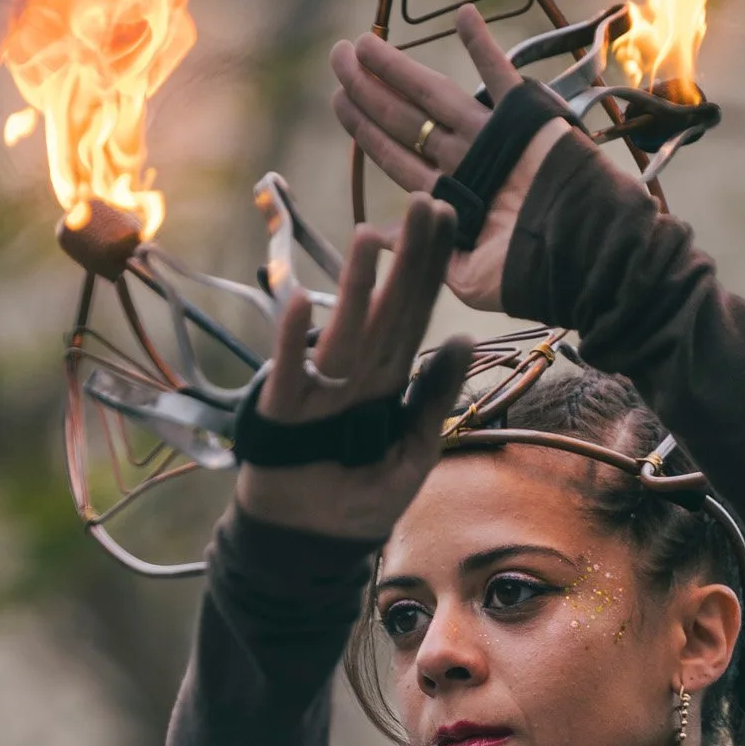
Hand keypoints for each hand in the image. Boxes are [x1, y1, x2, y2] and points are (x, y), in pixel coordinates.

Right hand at [237, 192, 472, 542]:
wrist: (311, 544)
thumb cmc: (360, 499)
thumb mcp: (412, 453)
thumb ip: (434, 400)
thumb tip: (462, 341)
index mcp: (387, 383)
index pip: (415, 317)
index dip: (432, 269)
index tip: (451, 216)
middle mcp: (353, 378)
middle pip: (386, 313)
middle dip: (406, 260)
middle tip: (427, 201)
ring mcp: (318, 394)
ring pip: (342, 335)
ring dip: (355, 288)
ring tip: (370, 238)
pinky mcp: (282, 418)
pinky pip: (288, 378)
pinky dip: (291, 344)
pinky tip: (300, 303)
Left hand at [330, 4, 571, 312]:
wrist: (585, 257)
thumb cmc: (528, 274)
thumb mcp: (463, 276)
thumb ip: (421, 249)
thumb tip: (372, 235)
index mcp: (451, 194)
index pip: (397, 154)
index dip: (366, 127)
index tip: (339, 99)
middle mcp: (466, 161)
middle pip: (406, 119)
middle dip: (368, 90)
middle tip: (336, 57)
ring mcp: (493, 138)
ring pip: (434, 97)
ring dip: (398, 69)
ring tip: (362, 43)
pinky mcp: (525, 120)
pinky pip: (501, 76)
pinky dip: (483, 45)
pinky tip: (461, 15)